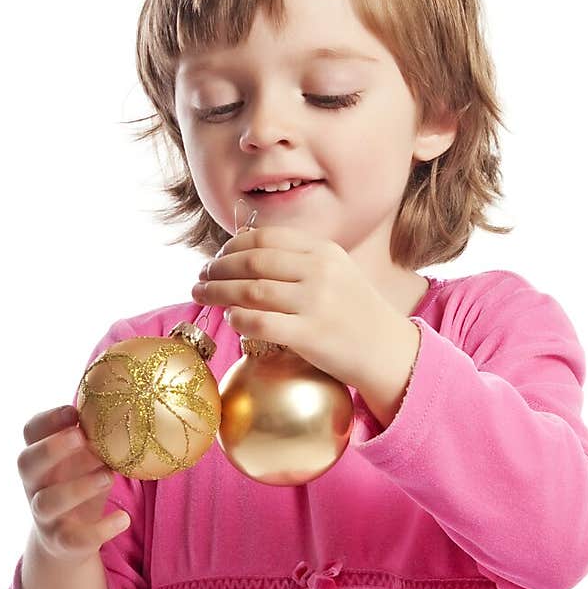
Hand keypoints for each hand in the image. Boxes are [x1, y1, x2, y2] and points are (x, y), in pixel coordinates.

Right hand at [17, 406, 128, 562]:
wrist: (67, 542)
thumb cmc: (81, 486)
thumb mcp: (86, 460)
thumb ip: (97, 438)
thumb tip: (134, 401)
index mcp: (41, 458)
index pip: (30, 432)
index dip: (47, 420)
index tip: (73, 411)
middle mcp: (35, 484)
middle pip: (26, 462)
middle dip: (52, 448)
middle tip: (81, 437)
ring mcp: (43, 514)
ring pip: (47, 501)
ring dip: (77, 487)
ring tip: (107, 476)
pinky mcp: (60, 541)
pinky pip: (74, 538)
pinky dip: (100, 530)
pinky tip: (123, 519)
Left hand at [191, 226, 398, 387]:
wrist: (387, 351)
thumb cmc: (355, 314)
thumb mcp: (335, 273)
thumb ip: (298, 263)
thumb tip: (244, 256)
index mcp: (324, 251)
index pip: (266, 237)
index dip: (232, 245)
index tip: (217, 256)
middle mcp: (319, 271)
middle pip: (252, 261)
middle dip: (217, 267)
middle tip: (200, 276)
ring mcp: (315, 303)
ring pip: (250, 290)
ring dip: (217, 291)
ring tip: (200, 295)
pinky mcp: (310, 335)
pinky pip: (260, 323)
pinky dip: (238, 319)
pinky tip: (230, 319)